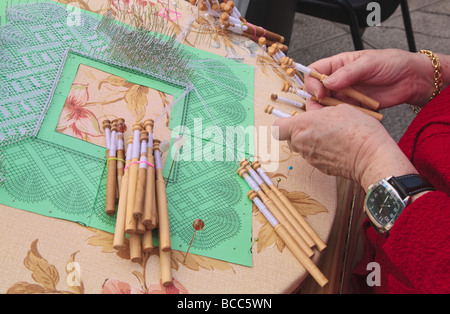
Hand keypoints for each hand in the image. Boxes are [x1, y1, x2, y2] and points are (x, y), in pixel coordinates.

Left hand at [273, 104, 418, 190]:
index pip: (277, 127)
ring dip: (311, 141)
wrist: (371, 157)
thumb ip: (320, 110)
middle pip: (290, 138)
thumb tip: (313, 109)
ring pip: (302, 148)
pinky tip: (337, 146)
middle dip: (300, 131)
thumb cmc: (358, 130)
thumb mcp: (339, 109)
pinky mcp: (319, 168)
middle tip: (317, 125)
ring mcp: (309, 158)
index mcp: (302, 126)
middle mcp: (301, 144)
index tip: (295, 118)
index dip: (284, 123)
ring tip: (331, 135)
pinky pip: (314, 157)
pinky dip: (321, 151)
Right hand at [304, 49, 435, 108]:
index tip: (319, 92)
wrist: (413, 79)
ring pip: (326, 105)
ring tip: (331, 116)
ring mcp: (346, 95)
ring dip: (326, 112)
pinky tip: (344, 120)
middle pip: (316, 91)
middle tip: (320, 109)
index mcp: (339, 65)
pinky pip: (341, 114)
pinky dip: (340, 119)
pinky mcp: (354, 107)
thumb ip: (348, 73)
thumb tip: (328, 82)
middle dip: (315, 101)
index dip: (312, 83)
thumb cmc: (393, 63)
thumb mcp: (369, 63)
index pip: (315, 72)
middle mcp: (339, 80)